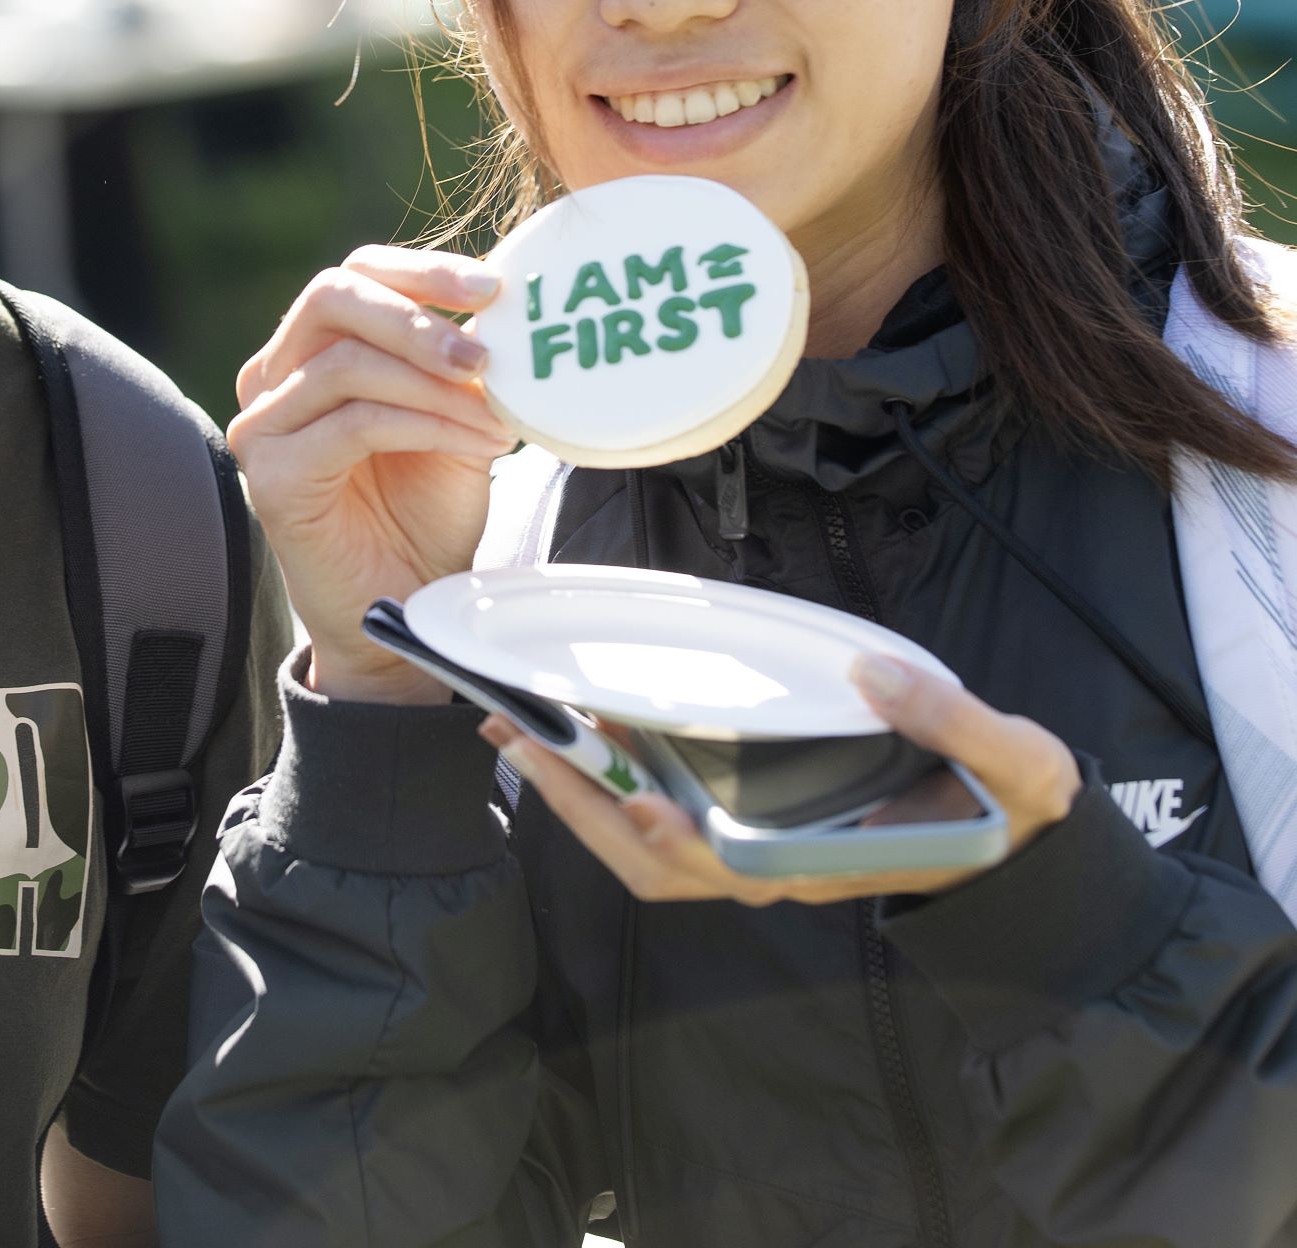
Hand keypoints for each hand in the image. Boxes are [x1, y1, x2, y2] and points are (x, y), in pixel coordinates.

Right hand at [229, 245, 516, 703]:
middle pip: (330, 297)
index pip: (353, 275)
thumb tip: (503, 308)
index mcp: (311, 351)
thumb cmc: (426, 513)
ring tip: (497, 416)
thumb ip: (461, 364)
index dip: (420, 270)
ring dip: (435, 385)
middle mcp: (272, 377)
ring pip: (346, 363)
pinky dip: (425, 424)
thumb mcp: (455, 418)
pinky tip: (476, 441)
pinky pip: (354, 423)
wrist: (404, 606)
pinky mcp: (270, 473)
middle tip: (485, 353)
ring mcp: (263, 425)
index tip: (491, 287)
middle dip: (417, 317)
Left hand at [481, 655, 1081, 904]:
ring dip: (579, 794)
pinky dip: (609, 785)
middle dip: (581, 804)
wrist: (1021, 842)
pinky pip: (661, 817)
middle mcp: (776, 863)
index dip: (672, 838)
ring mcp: (756, 848)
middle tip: (515, 734)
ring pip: (644, 845)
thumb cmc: (1010, 807)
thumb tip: (875, 674)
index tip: (629, 798)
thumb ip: (949, 719)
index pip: (729, 863)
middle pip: (656, 861)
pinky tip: (577, 738)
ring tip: (517, 731)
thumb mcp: (1013, 762)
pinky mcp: (749, 822)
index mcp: (827, 857)